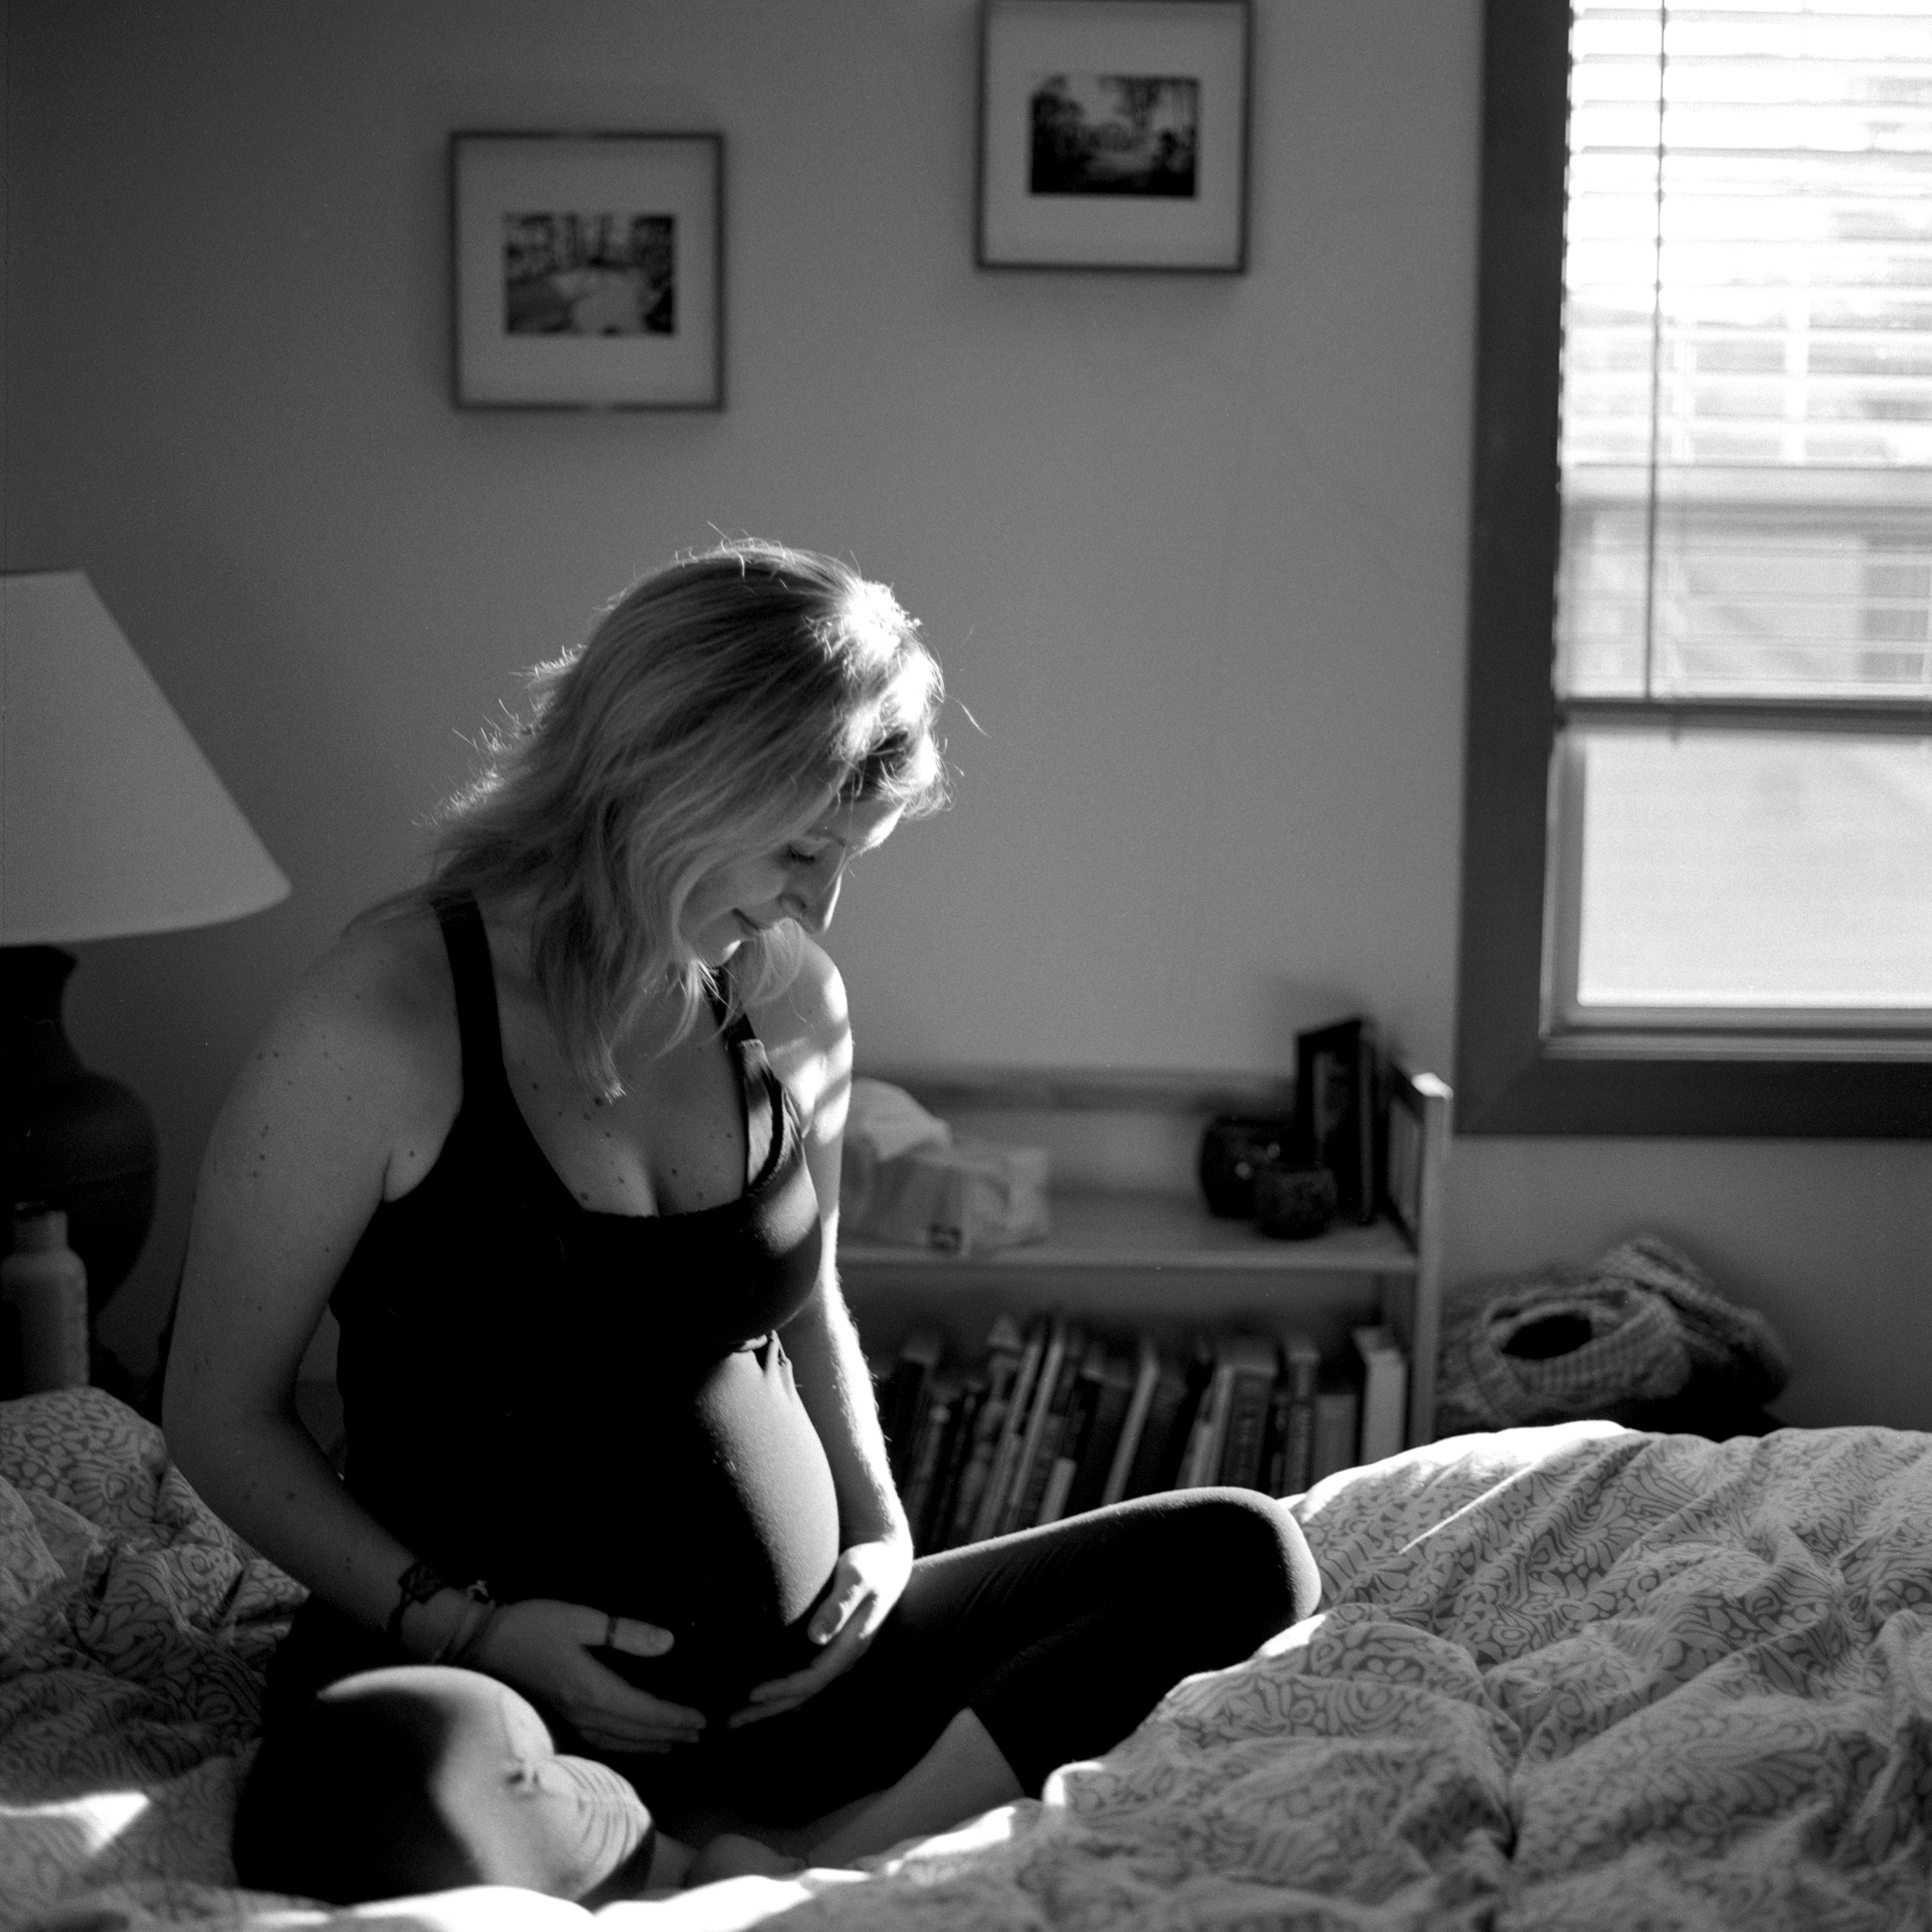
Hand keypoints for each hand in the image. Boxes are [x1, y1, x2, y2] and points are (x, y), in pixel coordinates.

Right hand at [466, 1598, 706, 1755]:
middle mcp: (583, 1713)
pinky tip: (626, 1742)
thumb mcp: (581, 1620)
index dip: (675, 1717)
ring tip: (672, 1743)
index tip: (701, 1719)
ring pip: (617, 1741)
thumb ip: (625, 1632)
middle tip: (698, 1734)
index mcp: (593, 1690)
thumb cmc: (532, 1625)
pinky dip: (620, 1745)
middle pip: (635, 1731)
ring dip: (647, 1743)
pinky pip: (597, 1740)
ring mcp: (567, 1720)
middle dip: (669, 1733)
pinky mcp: (555, 1718)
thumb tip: (668, 1643)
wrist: (480, 1642)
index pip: (645, 1711)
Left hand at [728, 1537, 911, 1727]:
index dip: (781, 1689)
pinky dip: (784, 1688)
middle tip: (732, 1722)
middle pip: (804, 1693)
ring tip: (740, 1715)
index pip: (812, 1678)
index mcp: (851, 1645)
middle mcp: (844, 1656)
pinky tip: (767, 1691)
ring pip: (804, 1688)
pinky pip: (806, 1676)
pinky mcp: (833, 1647)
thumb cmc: (871, 1564)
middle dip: (769, 1708)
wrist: (890, 1561)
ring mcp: (839, 1654)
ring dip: (773, 1704)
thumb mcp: (857, 1578)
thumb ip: (839, 1606)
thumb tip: (816, 1637)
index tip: (750, 1694)